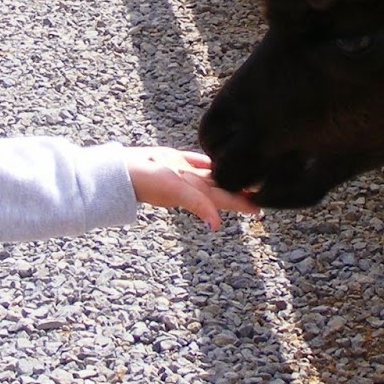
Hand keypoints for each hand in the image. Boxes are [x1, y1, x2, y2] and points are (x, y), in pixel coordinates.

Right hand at [126, 148, 257, 230]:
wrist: (122, 172)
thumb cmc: (148, 182)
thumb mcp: (176, 191)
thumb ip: (198, 205)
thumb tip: (216, 225)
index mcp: (198, 192)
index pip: (226, 199)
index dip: (243, 203)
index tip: (261, 208)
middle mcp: (193, 184)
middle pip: (222, 188)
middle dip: (240, 190)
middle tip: (261, 189)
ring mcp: (184, 173)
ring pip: (212, 175)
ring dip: (227, 175)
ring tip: (244, 174)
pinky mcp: (174, 160)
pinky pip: (196, 161)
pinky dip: (208, 161)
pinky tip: (217, 158)